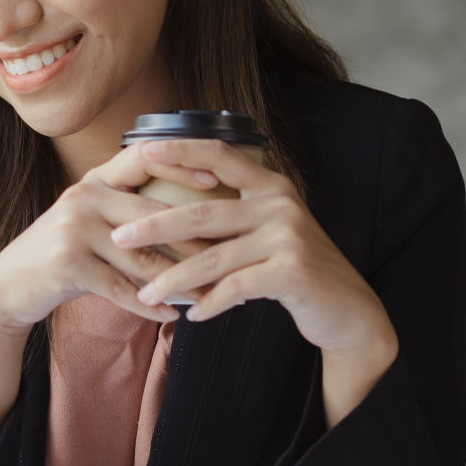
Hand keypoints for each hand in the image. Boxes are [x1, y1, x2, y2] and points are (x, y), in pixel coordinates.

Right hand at [0, 145, 215, 334]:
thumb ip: (126, 209)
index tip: (220, 180)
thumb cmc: (62, 255)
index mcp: (94, 181)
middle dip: (196, 237)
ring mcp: (73, 230)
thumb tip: (190, 214)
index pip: (143, 156)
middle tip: (232, 253)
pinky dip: (148, 305)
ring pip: (142, 257)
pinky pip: (120, 288)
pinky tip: (171, 315)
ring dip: (179, 280)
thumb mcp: (89, 220)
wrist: (7, 287)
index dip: (182, 163)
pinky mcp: (67, 264)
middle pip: (153, 213)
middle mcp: (83, 197)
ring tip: (210, 293)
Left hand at [110, 139, 396, 361]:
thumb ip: (233, 218)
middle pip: (203, 213)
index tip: (142, 151)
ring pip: (214, 257)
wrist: (347, 309)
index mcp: (271, 186)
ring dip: (175, 279)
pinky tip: (191, 315)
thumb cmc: (295, 270)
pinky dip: (211, 303)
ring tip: (146, 293)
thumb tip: (171, 214)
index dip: (182, 150)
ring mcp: (288, 237)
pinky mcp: (293, 271)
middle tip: (118, 236)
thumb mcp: (268, 233)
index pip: (221, 155)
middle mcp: (280, 204)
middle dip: (155, 226)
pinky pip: (237, 287)